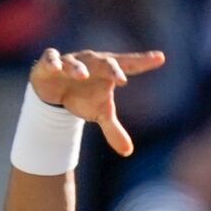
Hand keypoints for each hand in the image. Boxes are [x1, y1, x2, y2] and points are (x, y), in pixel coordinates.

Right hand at [29, 45, 164, 158]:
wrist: (55, 91)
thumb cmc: (84, 97)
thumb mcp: (100, 114)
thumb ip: (114, 130)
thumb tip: (128, 152)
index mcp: (107, 71)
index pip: (128, 65)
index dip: (143, 62)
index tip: (160, 58)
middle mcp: (91, 62)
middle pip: (104, 62)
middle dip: (112, 68)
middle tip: (121, 78)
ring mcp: (71, 61)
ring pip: (76, 62)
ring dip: (78, 68)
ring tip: (82, 76)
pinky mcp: (50, 63)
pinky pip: (51, 59)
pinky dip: (53, 62)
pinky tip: (56, 68)